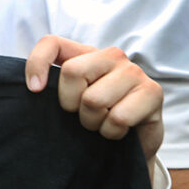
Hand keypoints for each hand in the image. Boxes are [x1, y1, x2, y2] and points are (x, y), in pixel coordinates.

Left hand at [26, 35, 163, 164]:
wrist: (132, 145)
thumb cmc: (95, 120)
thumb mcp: (69, 102)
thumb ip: (51, 88)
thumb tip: (34, 88)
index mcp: (86, 54)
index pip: (52, 43)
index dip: (37, 63)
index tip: (35, 90)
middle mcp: (111, 56)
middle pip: (72, 72)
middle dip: (71, 105)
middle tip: (83, 115)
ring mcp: (134, 72)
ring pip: (93, 99)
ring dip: (93, 123)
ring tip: (102, 123)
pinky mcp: (153, 92)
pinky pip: (117, 118)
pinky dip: (111, 133)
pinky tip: (119, 130)